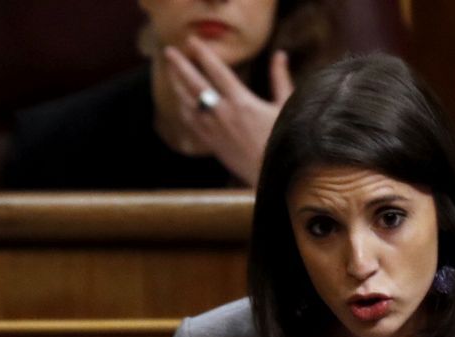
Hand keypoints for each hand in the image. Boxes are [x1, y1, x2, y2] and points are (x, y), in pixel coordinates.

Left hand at [163, 36, 293, 185]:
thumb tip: (280, 55)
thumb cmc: (285, 141)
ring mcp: (214, 130)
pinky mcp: (212, 144)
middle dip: (180, 65)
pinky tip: (180, 101)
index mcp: (242, 102)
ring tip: (170, 71)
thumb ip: (280, 79)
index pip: (217, 71)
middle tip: (168, 51)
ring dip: (177, 85)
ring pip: (188, 103)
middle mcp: (223, 114)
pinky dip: (183, 108)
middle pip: (195, 84)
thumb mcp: (286, 107)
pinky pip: (190, 123)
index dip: (203, 53)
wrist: (274, 176)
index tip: (192, 41)